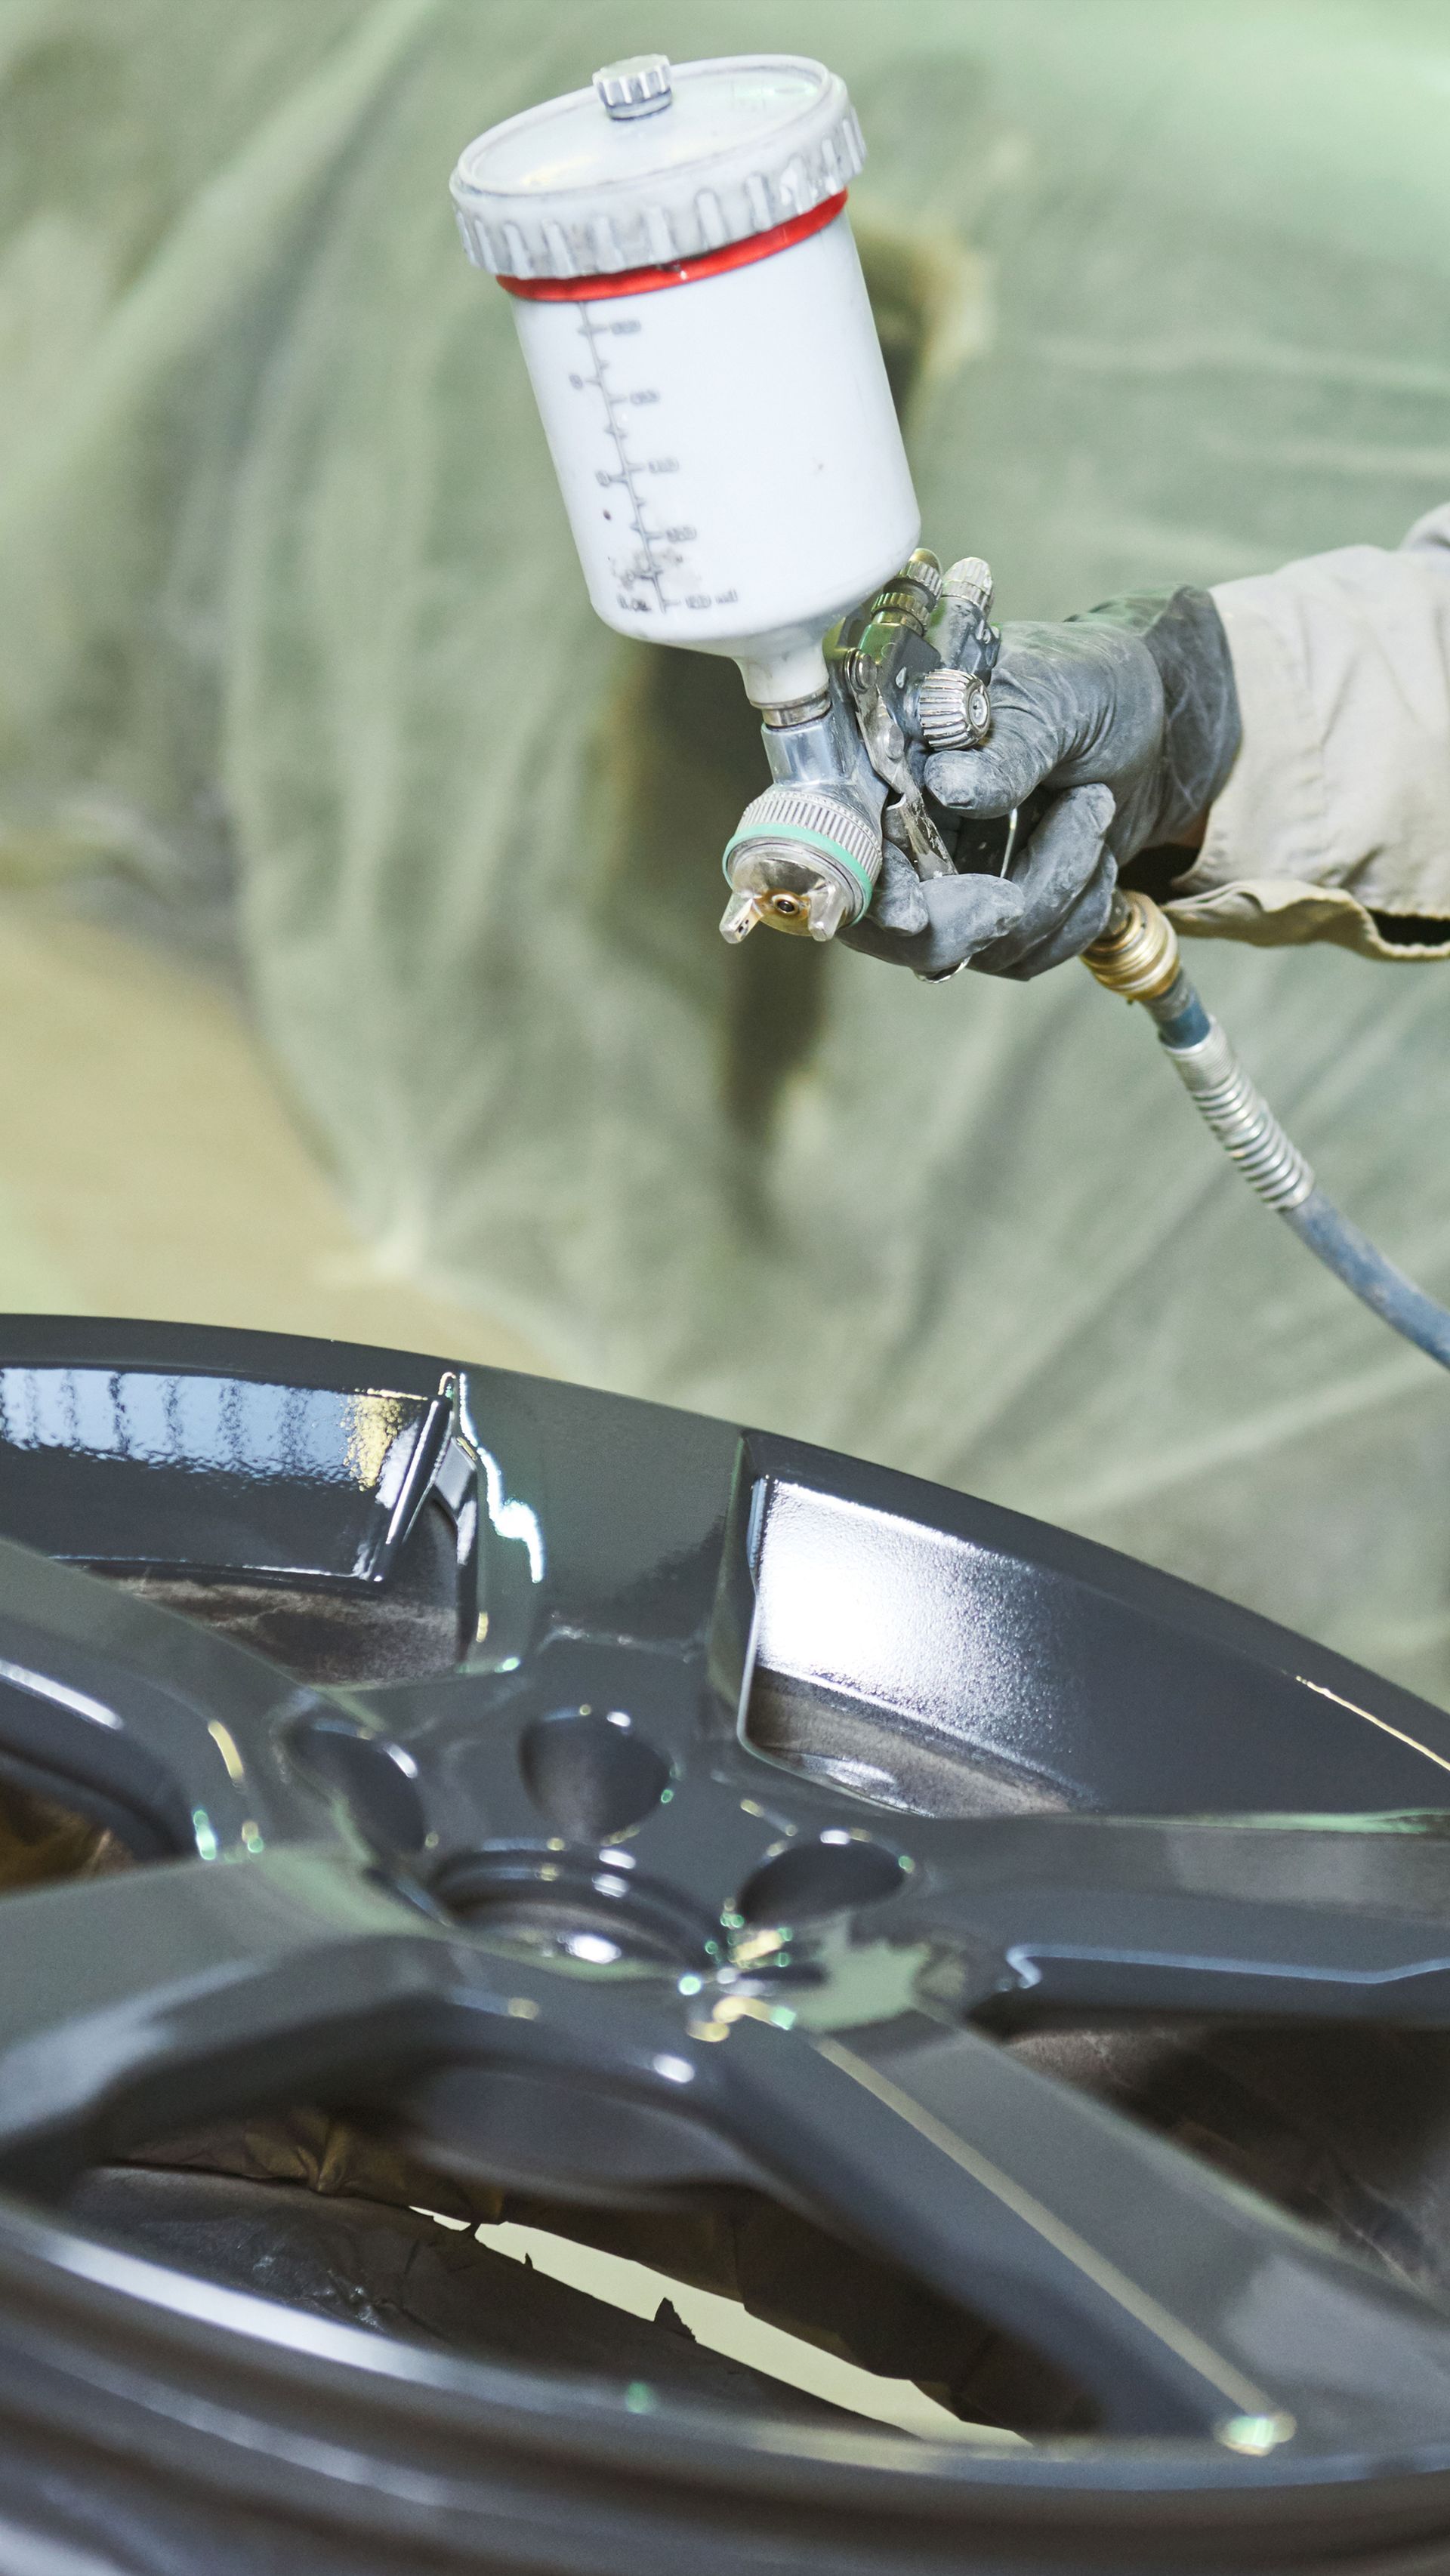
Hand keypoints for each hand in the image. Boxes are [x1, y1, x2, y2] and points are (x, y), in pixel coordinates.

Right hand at [841, 588, 1238, 980]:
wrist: (1156, 720)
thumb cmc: (1093, 684)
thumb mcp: (1059, 696)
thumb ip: (1010, 744)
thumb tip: (951, 786)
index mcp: (893, 752)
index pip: (848, 835)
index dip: (869, 886)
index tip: (911, 917)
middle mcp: (904, 822)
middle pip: (892, 922)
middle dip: (961, 922)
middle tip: (1017, 896)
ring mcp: (946, 876)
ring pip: (974, 943)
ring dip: (1053, 885)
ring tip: (1093, 807)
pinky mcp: (994, 913)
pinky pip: (1024, 954)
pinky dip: (1076, 911)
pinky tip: (1094, 851)